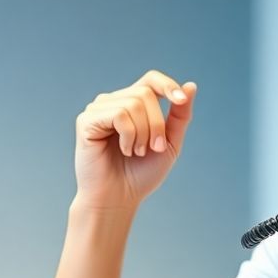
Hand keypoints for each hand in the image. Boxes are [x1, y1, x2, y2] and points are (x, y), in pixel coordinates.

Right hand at [73, 71, 195, 210]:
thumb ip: (180, 115)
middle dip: (157, 124)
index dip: (167, 85)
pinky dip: (129, 135)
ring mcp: (98, 110)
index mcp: (132, 104)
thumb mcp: (169, 143)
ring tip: (136, 152)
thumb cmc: (141, 173)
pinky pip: (119, 114)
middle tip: (153, 149)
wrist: (118, 199)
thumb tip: (191, 85)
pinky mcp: (86, 121)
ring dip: (143, 133)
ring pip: (133, 103)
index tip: (180, 100)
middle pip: (145, 93)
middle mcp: (113, 102)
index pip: (151, 79)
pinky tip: (124, 150)